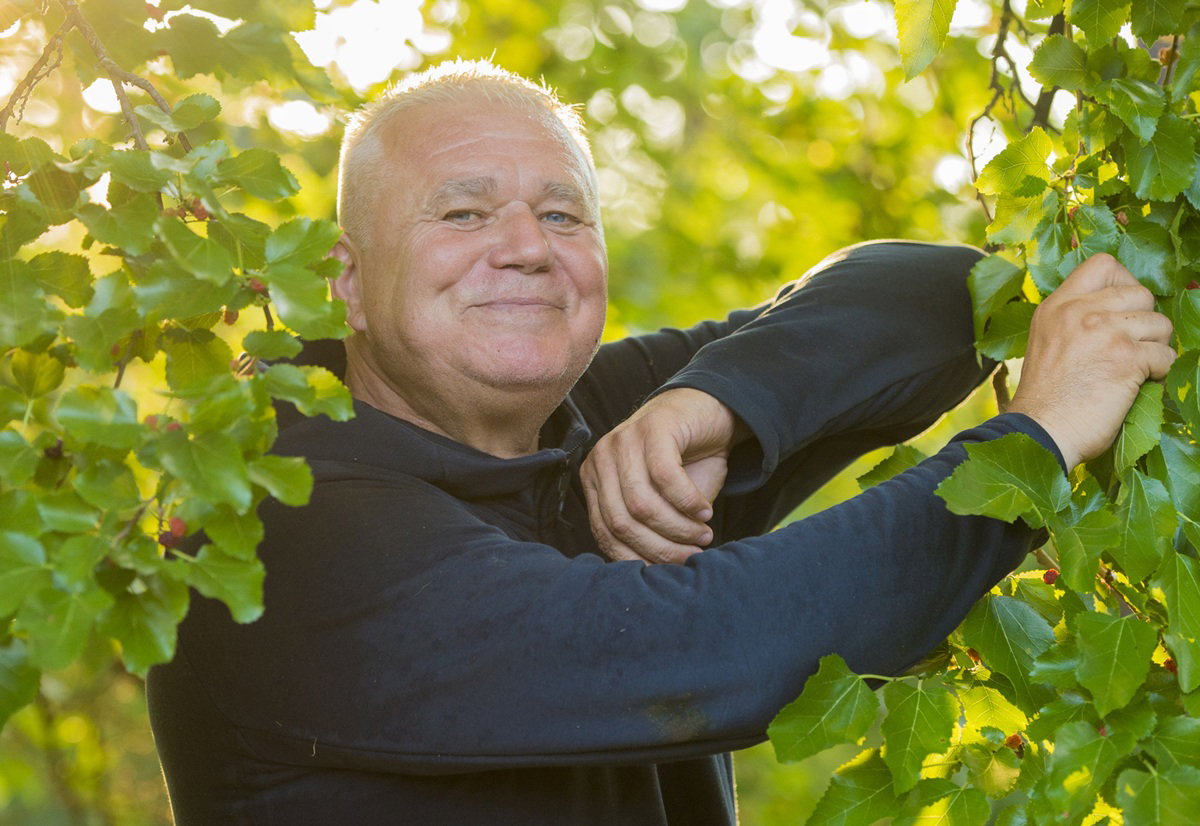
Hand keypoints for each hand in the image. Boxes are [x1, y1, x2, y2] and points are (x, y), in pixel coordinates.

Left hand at [580, 388, 747, 563]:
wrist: (706, 411)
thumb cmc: (684, 462)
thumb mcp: (660, 500)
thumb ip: (648, 528)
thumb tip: (652, 572)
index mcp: (595, 480)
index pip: (604, 532)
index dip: (636, 557)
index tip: (667, 570)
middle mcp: (601, 458)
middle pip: (621, 522)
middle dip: (660, 547)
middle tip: (692, 554)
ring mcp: (623, 439)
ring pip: (641, 504)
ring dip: (677, 528)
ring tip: (703, 534)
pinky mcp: (652, 427)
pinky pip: (665, 478)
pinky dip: (688, 502)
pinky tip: (705, 510)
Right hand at [1007, 253, 1175, 469]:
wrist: (1039, 431)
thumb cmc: (1044, 397)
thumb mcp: (1046, 340)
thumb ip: (1074, 318)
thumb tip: (1116, 312)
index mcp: (1058, 305)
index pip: (1103, 265)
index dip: (1124, 282)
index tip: (1122, 309)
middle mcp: (1080, 311)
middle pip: (1140, 293)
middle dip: (1144, 321)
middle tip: (1130, 347)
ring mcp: (1104, 332)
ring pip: (1160, 323)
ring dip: (1155, 347)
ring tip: (1134, 367)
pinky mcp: (1126, 358)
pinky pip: (1166, 355)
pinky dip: (1159, 372)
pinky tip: (1137, 384)